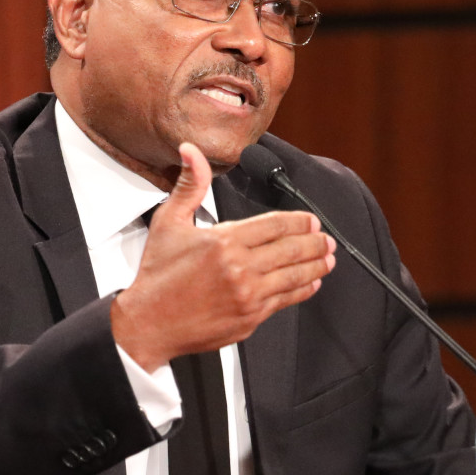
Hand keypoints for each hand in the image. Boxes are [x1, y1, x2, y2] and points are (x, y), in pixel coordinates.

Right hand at [112, 142, 336, 370]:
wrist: (148, 323)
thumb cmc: (157, 275)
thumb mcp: (169, 222)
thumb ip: (189, 185)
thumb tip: (191, 151)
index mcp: (224, 241)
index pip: (276, 225)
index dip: (300, 222)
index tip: (311, 220)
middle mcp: (240, 267)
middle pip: (292, 249)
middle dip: (316, 242)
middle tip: (327, 239)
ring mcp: (248, 295)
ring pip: (295, 276)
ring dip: (316, 266)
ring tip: (327, 259)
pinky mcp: (250, 318)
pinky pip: (286, 300)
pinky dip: (303, 290)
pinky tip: (311, 284)